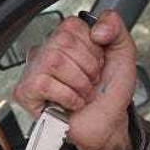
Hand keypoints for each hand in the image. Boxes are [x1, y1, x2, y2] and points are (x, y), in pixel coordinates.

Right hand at [12, 9, 136, 149]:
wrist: (109, 124)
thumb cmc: (110, 91)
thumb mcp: (123, 52)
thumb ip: (115, 26)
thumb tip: (96, 30)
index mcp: (65, 38)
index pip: (72, 26)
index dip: (93, 48)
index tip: (98, 64)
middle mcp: (46, 51)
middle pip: (63, 42)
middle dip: (88, 67)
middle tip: (91, 82)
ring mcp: (33, 70)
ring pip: (54, 61)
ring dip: (79, 83)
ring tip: (82, 93)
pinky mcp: (26, 92)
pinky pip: (43, 84)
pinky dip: (67, 97)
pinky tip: (71, 103)